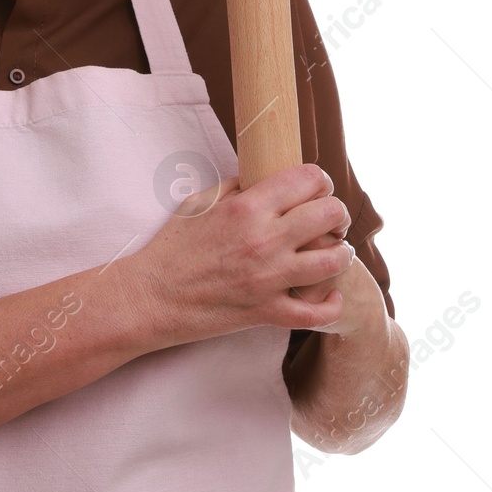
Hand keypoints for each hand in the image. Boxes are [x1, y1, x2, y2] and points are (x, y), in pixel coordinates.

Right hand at [129, 163, 355, 348]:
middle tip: (329, 219)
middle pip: (330, 215)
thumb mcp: (198, 203)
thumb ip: (236, 187)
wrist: (151, 296)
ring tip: (334, 252)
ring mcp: (269, 278)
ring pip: (334, 261)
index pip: (308, 180)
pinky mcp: (268, 312)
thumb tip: (263, 178)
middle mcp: (264, 240)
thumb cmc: (170, 248)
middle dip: (336, 213)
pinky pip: (317, 313)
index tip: (316, 188)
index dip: (319, 180)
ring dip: (340, 253)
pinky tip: (327, 294)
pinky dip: (330, 304)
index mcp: (246, 207)